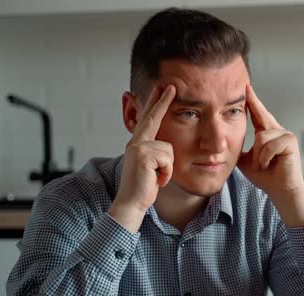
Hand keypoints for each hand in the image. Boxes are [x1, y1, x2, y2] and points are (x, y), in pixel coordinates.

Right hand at [109, 85, 175, 232]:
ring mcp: (138, 148)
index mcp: (138, 144)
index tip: (163, 89)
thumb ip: (156, 154)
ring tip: (157, 177)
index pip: (149, 120)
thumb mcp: (153, 167)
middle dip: (162, 101)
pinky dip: (166, 173)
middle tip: (172, 85)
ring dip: (168, 168)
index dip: (156, 104)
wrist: (132, 203)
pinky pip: (168, 160)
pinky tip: (157, 180)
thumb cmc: (144, 188)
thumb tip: (165, 147)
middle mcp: (136, 142)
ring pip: (169, 150)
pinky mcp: (143, 156)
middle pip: (153, 118)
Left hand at [238, 85, 303, 197]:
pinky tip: (269, 165)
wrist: (280, 190)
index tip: (246, 88)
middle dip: (253, 102)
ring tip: (262, 165)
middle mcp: (278, 131)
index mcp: (268, 134)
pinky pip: (269, 145)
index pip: (258, 114)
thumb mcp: (247, 161)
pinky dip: (264, 158)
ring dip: (258, 156)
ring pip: (261, 136)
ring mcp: (286, 135)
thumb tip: (225, 144)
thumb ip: (240, 149)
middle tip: (246, 87)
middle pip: (261, 115)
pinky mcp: (290, 142)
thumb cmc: (266, 177)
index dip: (252, 102)